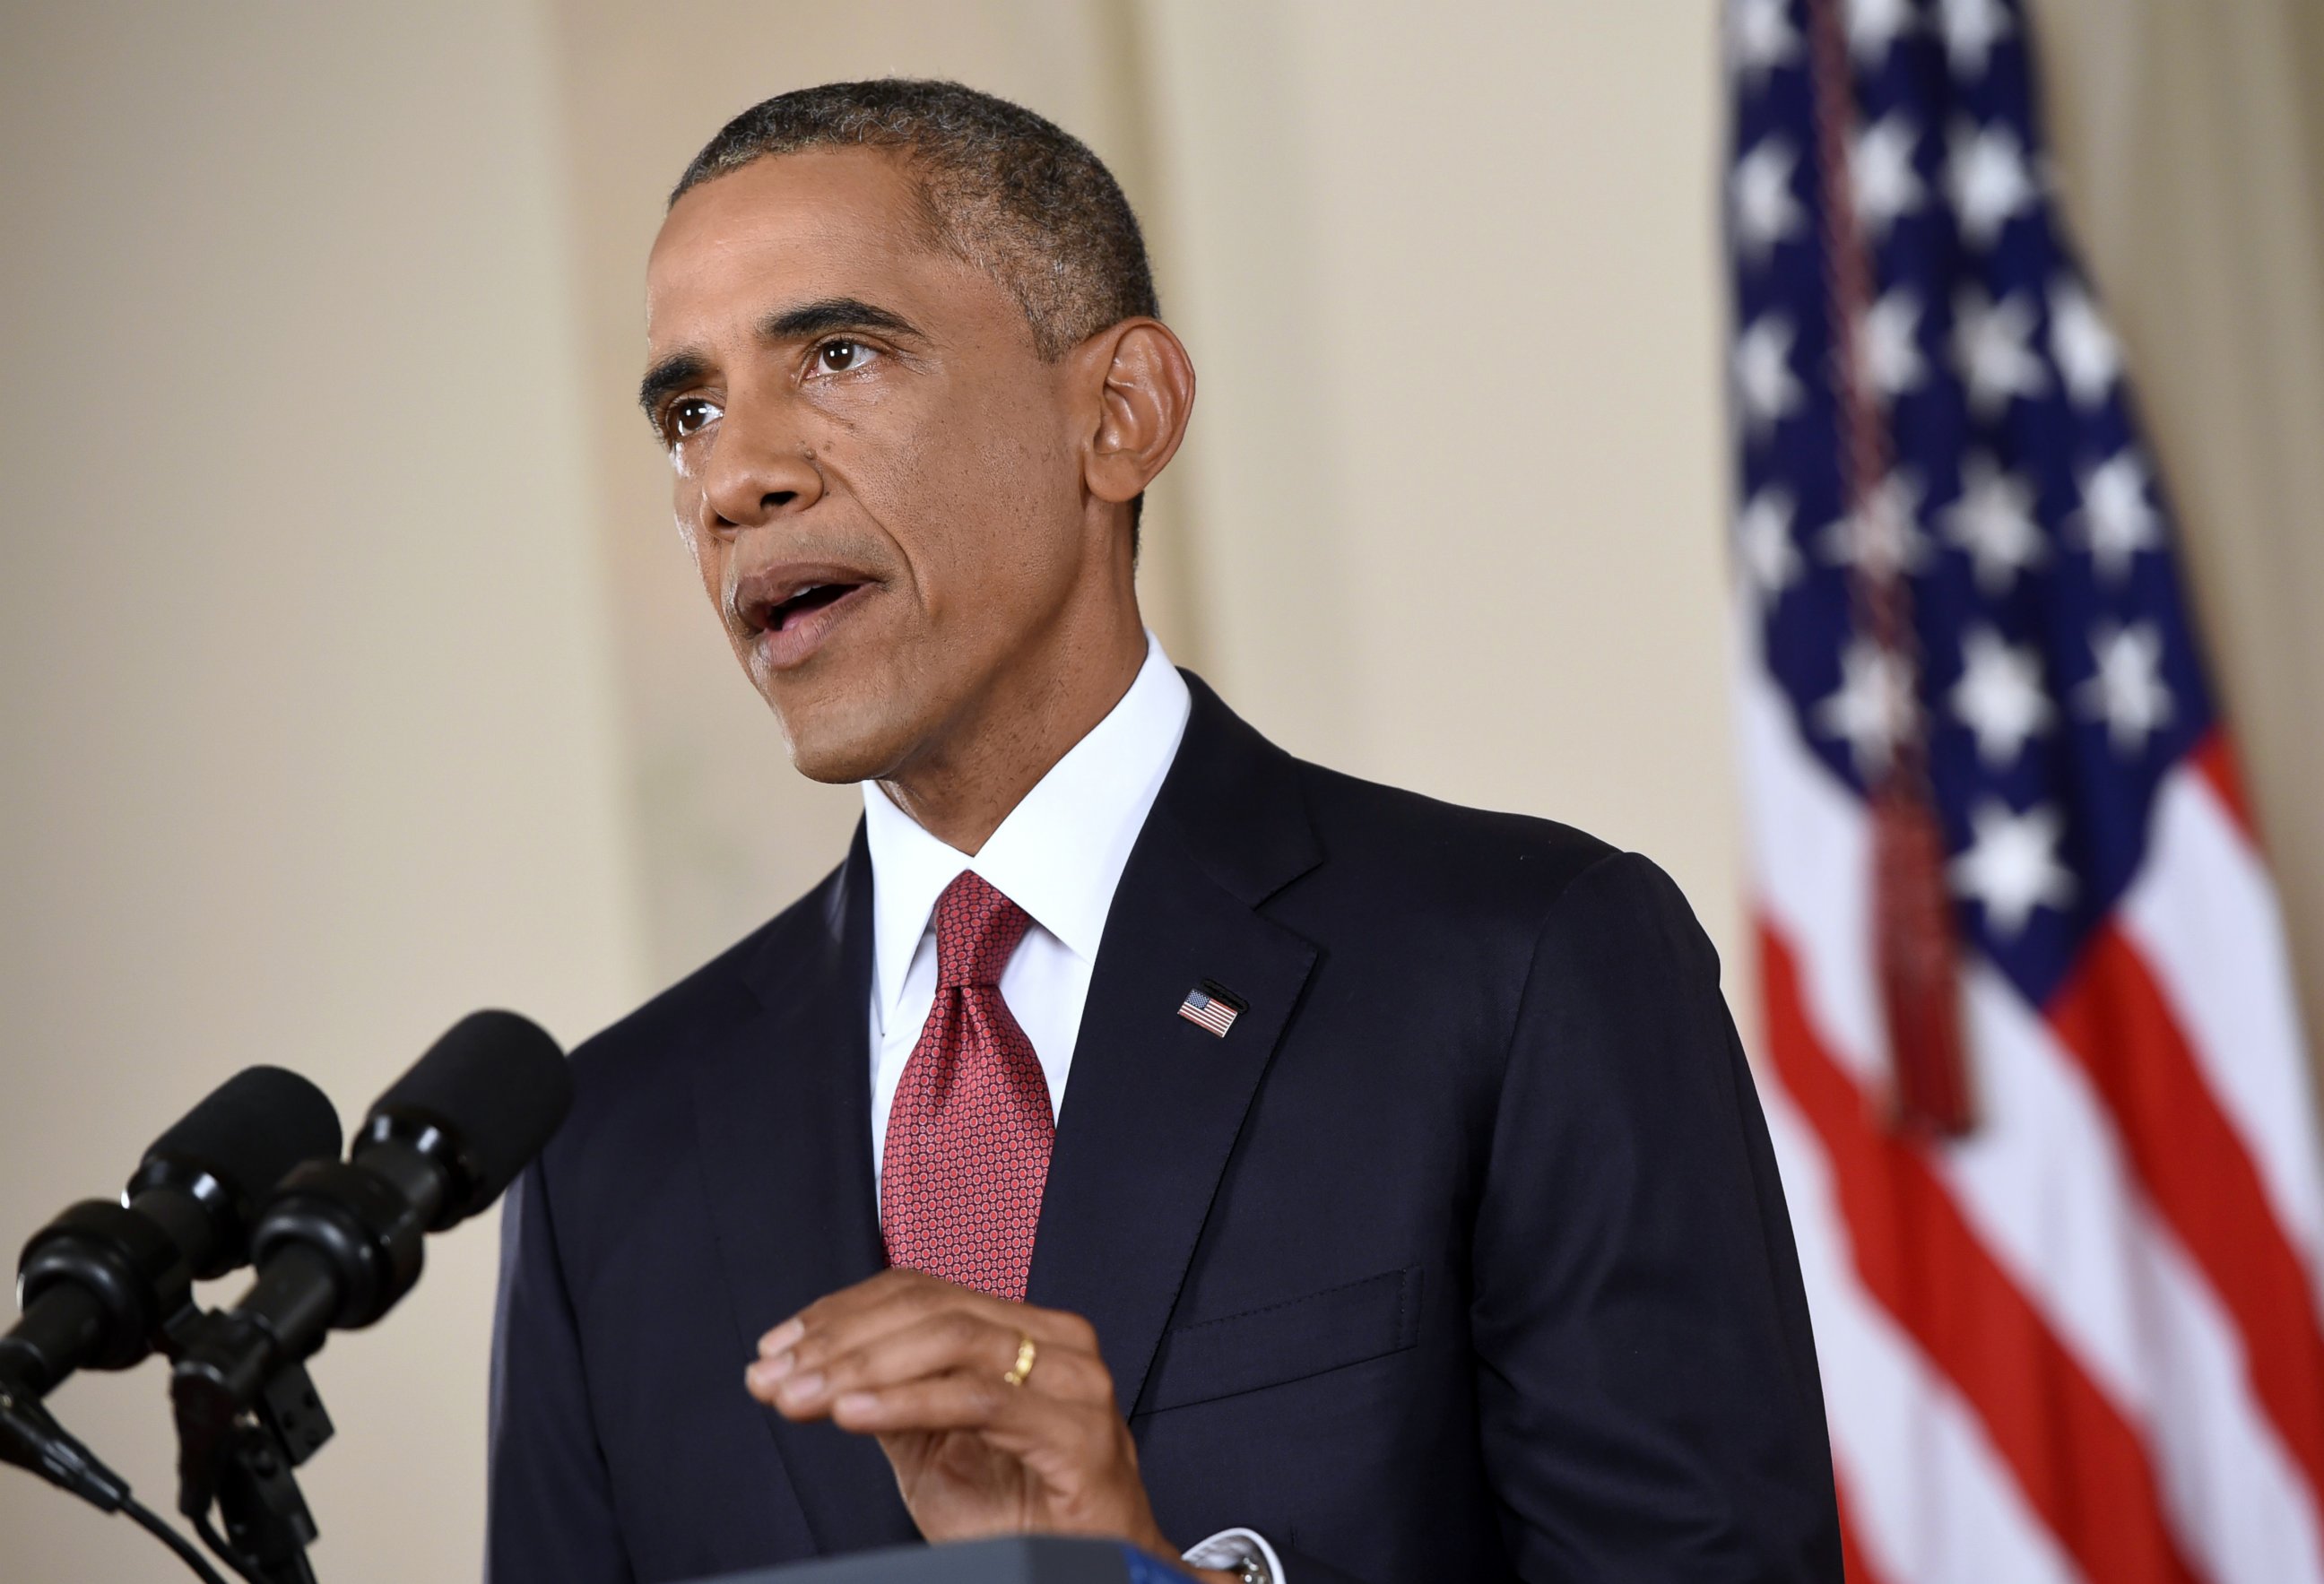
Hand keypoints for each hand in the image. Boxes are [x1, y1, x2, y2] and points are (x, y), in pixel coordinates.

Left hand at [745, 1270, 1232, 1579]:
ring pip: (953, 1341)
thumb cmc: (1022, 1515)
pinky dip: (907, 1402)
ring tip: (800, 1396)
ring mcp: (1075, 1382)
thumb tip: (807, 1367)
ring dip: (861, 1368)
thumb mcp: (935, 1451)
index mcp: (1024, 1331)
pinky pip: (981, 1400)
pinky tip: (852, 1414)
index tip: (776, 1346)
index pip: (921, 1292)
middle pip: (931, 1308)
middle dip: (838, 1340)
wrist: (1097, 1573)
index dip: (841, 1312)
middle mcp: (1057, 1342)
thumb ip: (889, 1400)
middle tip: (774, 1374)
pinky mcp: (1080, 1432)